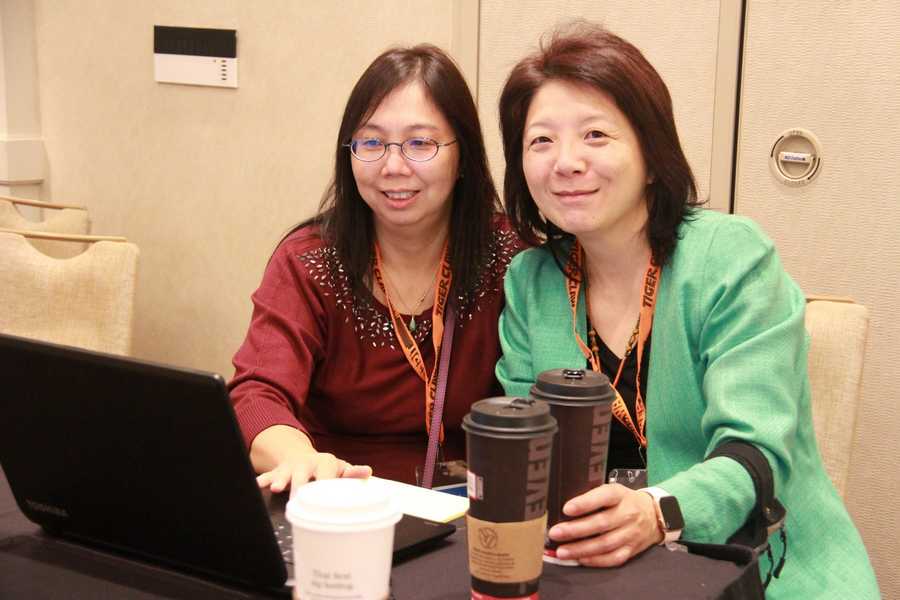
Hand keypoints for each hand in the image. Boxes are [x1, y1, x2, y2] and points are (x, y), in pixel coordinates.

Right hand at [250, 425, 371, 492]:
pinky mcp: (277, 472)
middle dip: (302, 486)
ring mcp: (290, 467)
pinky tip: (258, 487)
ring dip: (281, 480)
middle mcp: (308, 463)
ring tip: (278, 488)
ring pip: (285, 474)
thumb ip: (352, 473)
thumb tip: (368, 472)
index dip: (327, 485)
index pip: (328, 475)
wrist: (303, 458)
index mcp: (326, 463)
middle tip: (300, 498)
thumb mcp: (340, 469)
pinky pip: (268, 476)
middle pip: (304, 475)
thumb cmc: (326, 470)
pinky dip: (263, 481)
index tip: (326, 498)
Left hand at [547, 483, 662, 566]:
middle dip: (575, 530)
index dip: (585, 503)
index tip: (566, 509)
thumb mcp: (612, 490)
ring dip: (581, 549)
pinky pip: (613, 558)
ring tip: (562, 551)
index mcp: (619, 495)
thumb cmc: (624, 501)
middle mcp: (627, 514)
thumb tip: (563, 508)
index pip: (603, 497)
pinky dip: (595, 560)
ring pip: (605, 544)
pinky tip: (580, 559)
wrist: (654, 514)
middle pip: (601, 523)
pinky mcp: (632, 550)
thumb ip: (593, 496)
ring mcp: (631, 534)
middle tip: (555, 533)